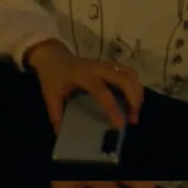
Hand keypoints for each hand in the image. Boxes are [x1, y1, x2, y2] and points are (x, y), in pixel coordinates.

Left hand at [25, 39, 143, 130]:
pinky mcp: (110, 64)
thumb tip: (61, 133)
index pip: (103, 92)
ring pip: (130, 74)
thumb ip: (56, 113)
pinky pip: (128, 72)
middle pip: (125, 80)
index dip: (113, 108)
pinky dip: (135, 85)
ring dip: (137, 92)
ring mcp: (106, 64)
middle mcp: (99, 68)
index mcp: (84, 75)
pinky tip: (133, 99)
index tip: (121, 125)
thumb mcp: (50, 94)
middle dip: (134, 99)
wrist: (51, 55)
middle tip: (133, 119)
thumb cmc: (51, 74)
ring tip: (135, 110)